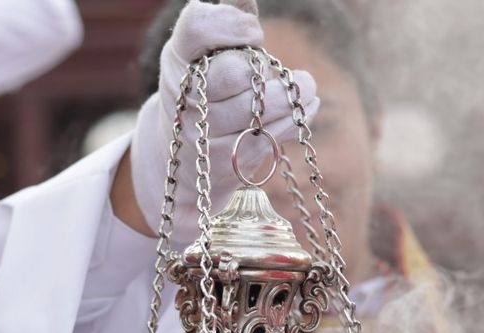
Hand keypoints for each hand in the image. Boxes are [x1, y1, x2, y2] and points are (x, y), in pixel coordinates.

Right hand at [126, 0, 318, 239]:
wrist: (186, 161)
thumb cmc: (209, 90)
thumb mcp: (207, 51)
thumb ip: (229, 17)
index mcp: (177, 58)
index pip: (197, 26)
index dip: (233, 25)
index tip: (254, 34)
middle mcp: (181, 97)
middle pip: (232, 72)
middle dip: (261, 68)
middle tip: (271, 69)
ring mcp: (200, 134)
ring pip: (256, 108)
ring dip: (290, 94)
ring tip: (306, 86)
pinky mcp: (222, 165)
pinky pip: (268, 136)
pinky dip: (295, 119)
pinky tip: (305, 106)